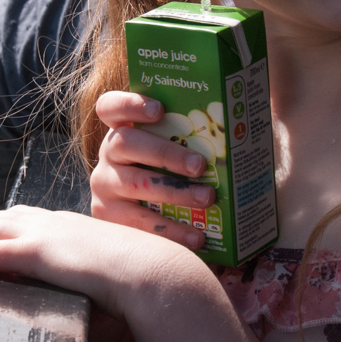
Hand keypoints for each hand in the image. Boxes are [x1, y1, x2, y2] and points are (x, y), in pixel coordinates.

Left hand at [0, 204, 207, 320]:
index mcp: (70, 224)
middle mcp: (52, 222)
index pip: (23, 218)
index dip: (2, 236)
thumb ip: (105, 272)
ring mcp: (42, 233)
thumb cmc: (144, 277)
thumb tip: (110, 294)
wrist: (151, 272)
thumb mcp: (118, 268)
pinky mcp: (35, 252)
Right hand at [90, 91, 215, 249]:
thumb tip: (236, 128)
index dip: (131, 104)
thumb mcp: (171, 150)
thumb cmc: (168, 171)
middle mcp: (108, 153)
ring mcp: (104, 184)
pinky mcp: (107, 217)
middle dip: (166, 153)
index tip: (159, 110)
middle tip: (199, 165)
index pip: (111, 106)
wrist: (132, 227)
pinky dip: (170, 230)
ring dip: (174, 191)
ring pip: (134, 183)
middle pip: (126, 142)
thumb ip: (187, 137)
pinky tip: (196, 236)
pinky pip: (138, 223)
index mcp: (121, 128)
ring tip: (206, 198)